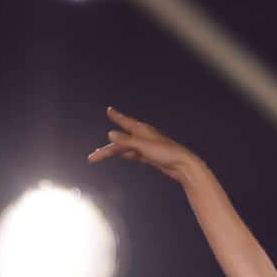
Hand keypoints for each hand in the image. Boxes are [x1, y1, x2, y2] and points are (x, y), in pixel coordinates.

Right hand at [88, 107, 203, 181]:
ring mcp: (147, 147)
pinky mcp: (152, 157)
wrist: (184, 166)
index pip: (125, 121)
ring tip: (100, 157)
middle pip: (121, 141)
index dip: (117, 116)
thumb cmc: (166, 153)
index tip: (109, 110)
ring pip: (126, 149)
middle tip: (92, 157)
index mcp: (142, 130)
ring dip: (114, 153)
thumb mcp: (143, 146)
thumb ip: (126, 140)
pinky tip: (123, 156)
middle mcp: (144, 137)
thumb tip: (110, 134)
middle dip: (107, 149)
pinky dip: (127, 155)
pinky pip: (135, 154)